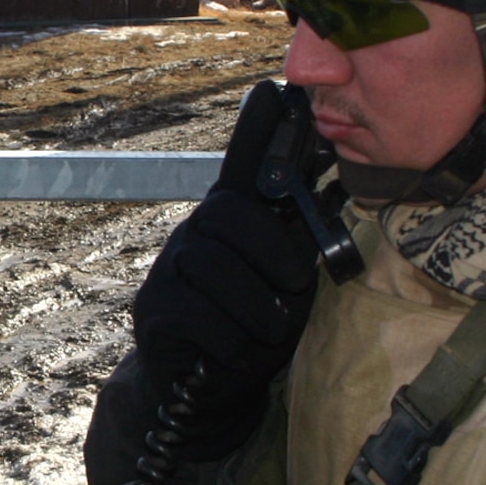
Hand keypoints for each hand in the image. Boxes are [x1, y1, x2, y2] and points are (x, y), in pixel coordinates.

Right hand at [132, 80, 319, 454]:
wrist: (207, 393)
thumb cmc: (253, 331)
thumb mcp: (287, 286)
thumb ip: (298, 242)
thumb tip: (332, 189)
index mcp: (232, 226)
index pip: (240, 168)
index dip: (257, 131)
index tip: (274, 91)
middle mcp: (194, 236)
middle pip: (226, 213)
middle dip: (271, 249)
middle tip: (294, 285)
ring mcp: (168, 272)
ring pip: (213, 266)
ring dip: (257, 305)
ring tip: (270, 330)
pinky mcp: (154, 312)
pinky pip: (197, 314)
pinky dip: (232, 340)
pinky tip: (238, 353)